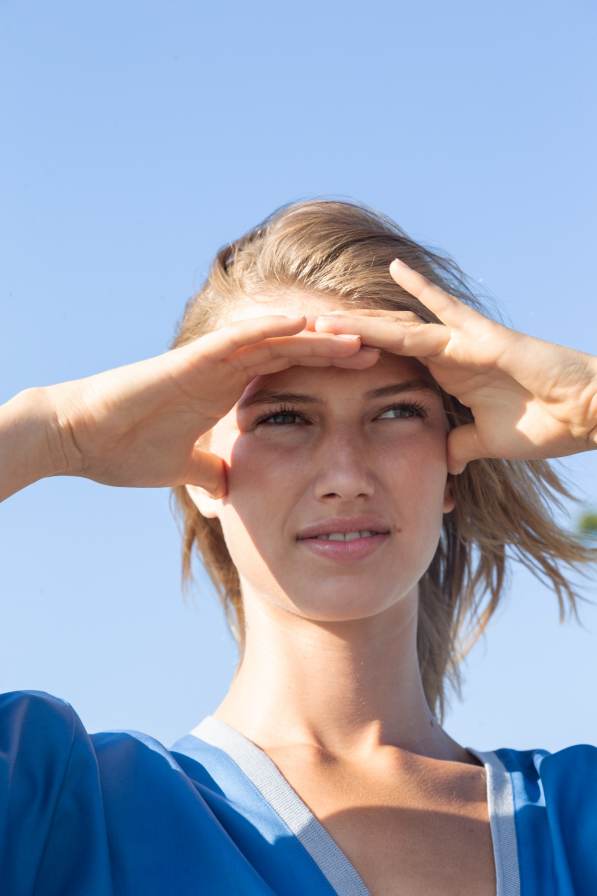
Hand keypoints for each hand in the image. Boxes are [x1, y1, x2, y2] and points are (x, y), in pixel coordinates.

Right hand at [43, 317, 378, 493]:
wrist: (84, 439)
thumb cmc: (129, 449)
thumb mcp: (187, 469)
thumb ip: (210, 472)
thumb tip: (227, 494)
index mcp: (232, 390)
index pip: (294, 372)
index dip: (333, 369)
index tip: (375, 373)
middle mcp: (228, 369)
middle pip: (296, 349)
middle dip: (340, 348)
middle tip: (388, 347)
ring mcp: (211, 360)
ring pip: (275, 337)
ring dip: (318, 334)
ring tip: (363, 331)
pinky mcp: (192, 359)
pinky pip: (238, 340)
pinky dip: (272, 330)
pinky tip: (306, 325)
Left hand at [314, 259, 596, 474]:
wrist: (585, 416)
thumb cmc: (543, 425)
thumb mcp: (486, 441)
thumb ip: (460, 444)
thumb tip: (444, 460)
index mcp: (446, 376)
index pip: (388, 363)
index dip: (355, 359)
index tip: (317, 361)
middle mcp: (447, 353)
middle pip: (382, 340)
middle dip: (343, 339)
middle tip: (301, 335)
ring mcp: (463, 341)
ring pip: (400, 327)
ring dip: (360, 324)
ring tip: (318, 318)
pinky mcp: (483, 337)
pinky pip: (449, 308)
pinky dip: (423, 289)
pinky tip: (396, 267)